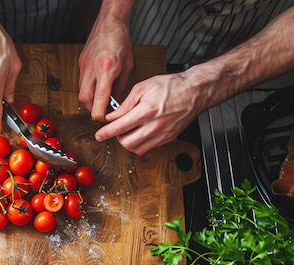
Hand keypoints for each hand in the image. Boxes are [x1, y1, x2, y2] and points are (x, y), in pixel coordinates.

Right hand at [78, 3, 133, 120]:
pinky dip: (89, 89)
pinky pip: (81, 82)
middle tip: (103, 110)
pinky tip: (97, 86)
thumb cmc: (121, 39)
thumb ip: (121, 86)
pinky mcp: (80, 64)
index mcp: (106, 68)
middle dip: (93, 109)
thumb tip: (117, 102)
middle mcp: (92, 68)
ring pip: (81, 93)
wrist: (110, 21)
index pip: (99, 99)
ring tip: (101, 99)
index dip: (100, 114)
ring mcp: (83, 66)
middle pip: (85, 100)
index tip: (106, 118)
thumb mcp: (128, 66)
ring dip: (90, 100)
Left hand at [94, 72, 208, 154]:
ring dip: (128, 142)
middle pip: (126, 143)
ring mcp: (162, 135)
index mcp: (146, 111)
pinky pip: (148, 148)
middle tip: (115, 129)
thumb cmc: (171, 86)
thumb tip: (112, 116)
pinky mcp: (168, 138)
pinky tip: (139, 134)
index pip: (119, 128)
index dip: (105, 133)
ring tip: (128, 131)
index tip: (99, 135)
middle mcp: (154, 126)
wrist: (194, 91)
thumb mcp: (143, 88)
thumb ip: (125, 104)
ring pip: (137, 149)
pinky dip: (139, 144)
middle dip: (116, 138)